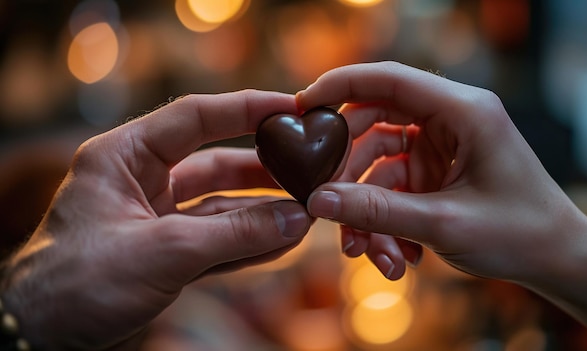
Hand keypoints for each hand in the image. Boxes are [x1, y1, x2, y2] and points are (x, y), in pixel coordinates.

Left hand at [0, 91, 311, 349]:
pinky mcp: (166, 253)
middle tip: (307, 168)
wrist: (43, 337)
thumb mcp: (162, 252)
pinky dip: (248, 243)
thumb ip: (234, 235)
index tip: (291, 109)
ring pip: (220, 206)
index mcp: (124, 157)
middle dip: (263, 169)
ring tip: (305, 211)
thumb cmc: (77, 284)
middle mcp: (141, 181)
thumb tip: (297, 219)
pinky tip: (283, 241)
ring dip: (262, 211)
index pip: (195, 118)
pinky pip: (216, 242)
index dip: (246, 109)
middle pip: (215, 163)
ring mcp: (156, 219)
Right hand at [297, 62, 586, 347]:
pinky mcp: (436, 174)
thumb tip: (318, 200)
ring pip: (379, 165)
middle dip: (347, 169)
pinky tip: (395, 257)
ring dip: (366, 210)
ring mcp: (441, 148)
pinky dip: (385, 222)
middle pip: (374, 123)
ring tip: (365, 253)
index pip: (389, 79)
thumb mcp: (443, 224)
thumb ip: (377, 211)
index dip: (340, 85)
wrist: (557, 261)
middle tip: (325, 202)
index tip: (302, 106)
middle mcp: (450, 121)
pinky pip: (393, 190)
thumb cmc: (519, 234)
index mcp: (463, 111)